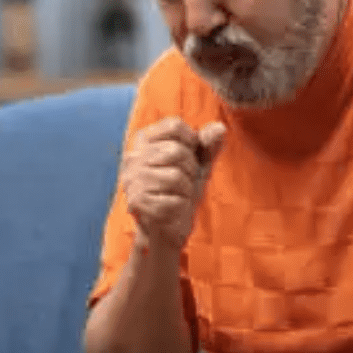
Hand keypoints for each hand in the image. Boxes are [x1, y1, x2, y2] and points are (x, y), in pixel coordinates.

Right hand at [121, 117, 226, 253]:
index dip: (192, 142)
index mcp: (144, 140)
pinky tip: (173, 209)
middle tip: (184, 182)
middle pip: (176, 151)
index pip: (174, 125)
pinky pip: (173, 200)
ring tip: (178, 195)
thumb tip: (220, 128)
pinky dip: (181, 207)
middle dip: (191, 170)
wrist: (168, 227)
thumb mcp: (199, 163)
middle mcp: (133, 157)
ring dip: (186, 190)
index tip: (189, 157)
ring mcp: (132, 180)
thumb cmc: (181, 190)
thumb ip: (209, 145)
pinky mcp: (137, 202)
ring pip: (175, 177)